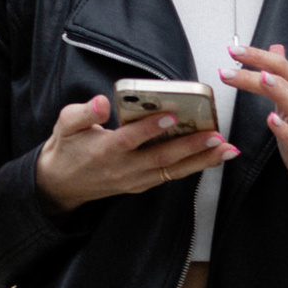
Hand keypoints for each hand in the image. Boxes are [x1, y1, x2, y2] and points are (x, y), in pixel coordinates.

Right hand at [33, 93, 230, 212]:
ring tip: (226, 150)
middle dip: (191, 147)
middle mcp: (124, 169)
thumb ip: (84, 113)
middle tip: (216, 135)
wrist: (61, 183)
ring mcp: (135, 180)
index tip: (171, 115)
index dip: (151, 128)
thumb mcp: (65, 124)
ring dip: (202, 161)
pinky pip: (171, 176)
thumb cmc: (67, 148)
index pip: (130, 138)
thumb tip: (101, 103)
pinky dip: (194, 167)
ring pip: (172, 171)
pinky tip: (214, 158)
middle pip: (161, 158)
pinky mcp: (142, 185)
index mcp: (105, 150)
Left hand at [224, 39, 287, 210]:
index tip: (234, 50)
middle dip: (258, 71)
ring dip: (279, 91)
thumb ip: (284, 79)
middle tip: (232, 64)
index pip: (282, 67)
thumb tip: (276, 50)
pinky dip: (287, 131)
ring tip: (261, 79)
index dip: (259, 57)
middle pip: (286, 83)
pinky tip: (273, 121)